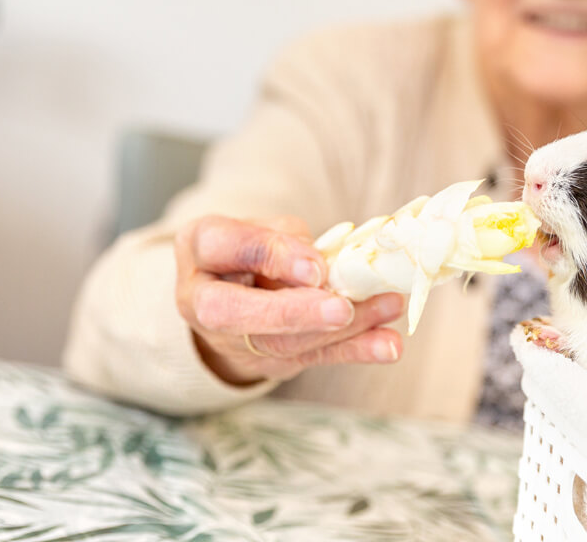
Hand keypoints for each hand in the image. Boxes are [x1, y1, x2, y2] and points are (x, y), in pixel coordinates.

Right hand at [175, 215, 404, 385]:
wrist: (232, 289)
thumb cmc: (250, 247)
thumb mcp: (261, 225)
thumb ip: (286, 241)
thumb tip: (324, 269)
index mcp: (199, 248)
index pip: (226, 247)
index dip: (271, 256)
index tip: (316, 267)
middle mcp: (201, 299)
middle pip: (240, 313)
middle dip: (296, 313)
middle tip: (342, 308)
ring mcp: (231, 338)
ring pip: (281, 342)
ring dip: (340, 329)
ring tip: (386, 307)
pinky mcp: (267, 361)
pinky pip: (311, 357)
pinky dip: (354, 351)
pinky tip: (387, 346)